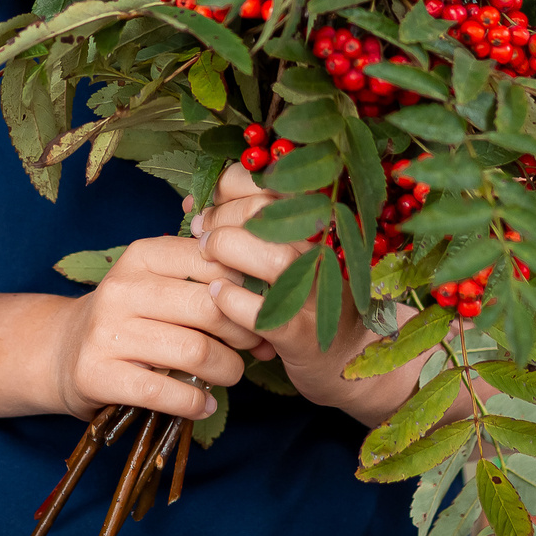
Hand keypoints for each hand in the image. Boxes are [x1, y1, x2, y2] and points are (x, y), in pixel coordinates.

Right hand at [40, 234, 264, 422]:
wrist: (62, 352)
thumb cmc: (129, 317)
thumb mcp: (158, 284)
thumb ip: (206, 283)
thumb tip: (272, 303)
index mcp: (141, 256)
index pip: (211, 260)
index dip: (246, 288)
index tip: (258, 309)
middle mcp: (121, 288)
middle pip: (209, 307)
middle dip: (243, 332)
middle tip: (252, 347)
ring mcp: (106, 332)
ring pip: (194, 351)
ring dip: (226, 370)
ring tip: (229, 375)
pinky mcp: (97, 374)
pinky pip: (165, 393)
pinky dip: (196, 403)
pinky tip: (204, 404)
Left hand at [191, 167, 431, 427]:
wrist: (344, 355)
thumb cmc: (300, 296)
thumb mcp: (283, 252)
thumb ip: (244, 224)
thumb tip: (191, 204)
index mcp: (319, 221)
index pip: (273, 180)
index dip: (229, 185)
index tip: (205, 204)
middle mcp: (324, 251)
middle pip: (269, 211)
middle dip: (222, 215)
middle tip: (200, 231)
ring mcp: (317, 293)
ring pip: (273, 257)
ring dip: (227, 249)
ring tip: (205, 255)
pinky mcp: (304, 334)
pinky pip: (265, 312)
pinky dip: (233, 300)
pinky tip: (216, 295)